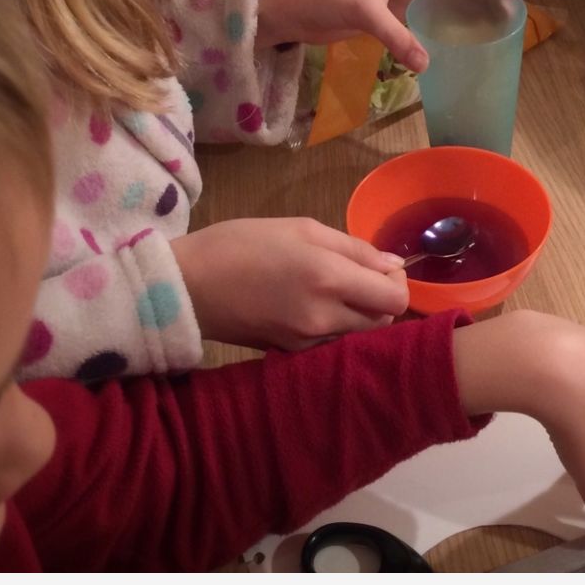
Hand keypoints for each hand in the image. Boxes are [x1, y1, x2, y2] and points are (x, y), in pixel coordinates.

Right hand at [171, 217, 408, 350]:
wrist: (187, 285)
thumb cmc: (241, 244)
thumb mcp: (301, 228)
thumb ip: (353, 248)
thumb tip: (393, 264)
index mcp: (329, 278)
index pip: (395, 298)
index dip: (397, 282)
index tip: (381, 267)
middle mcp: (324, 318)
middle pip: (384, 322)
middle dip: (382, 300)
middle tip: (360, 277)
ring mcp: (308, 343)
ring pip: (360, 336)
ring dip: (360, 316)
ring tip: (334, 291)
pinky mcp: (292, 355)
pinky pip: (333, 345)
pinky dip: (336, 329)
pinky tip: (314, 308)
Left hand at [254, 0, 518, 71]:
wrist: (289, 7)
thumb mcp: (364, 12)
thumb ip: (396, 37)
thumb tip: (426, 65)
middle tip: (504, 10)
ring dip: (459, 8)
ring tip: (486, 25)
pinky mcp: (384, 14)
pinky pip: (419, 18)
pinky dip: (436, 27)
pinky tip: (449, 42)